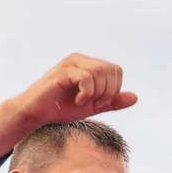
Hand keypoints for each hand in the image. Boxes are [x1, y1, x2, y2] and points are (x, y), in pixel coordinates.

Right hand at [0, 54, 137, 160]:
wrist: (36, 113)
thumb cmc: (61, 108)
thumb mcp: (92, 106)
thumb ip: (112, 101)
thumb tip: (135, 97)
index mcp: (88, 64)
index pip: (116, 70)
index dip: (114, 89)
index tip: (100, 103)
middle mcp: (80, 59)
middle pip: (111, 70)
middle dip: (107, 92)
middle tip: (93, 103)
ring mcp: (70, 63)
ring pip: (100, 72)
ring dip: (97, 93)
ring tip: (84, 102)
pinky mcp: (62, 72)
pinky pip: (86, 78)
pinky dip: (86, 93)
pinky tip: (77, 101)